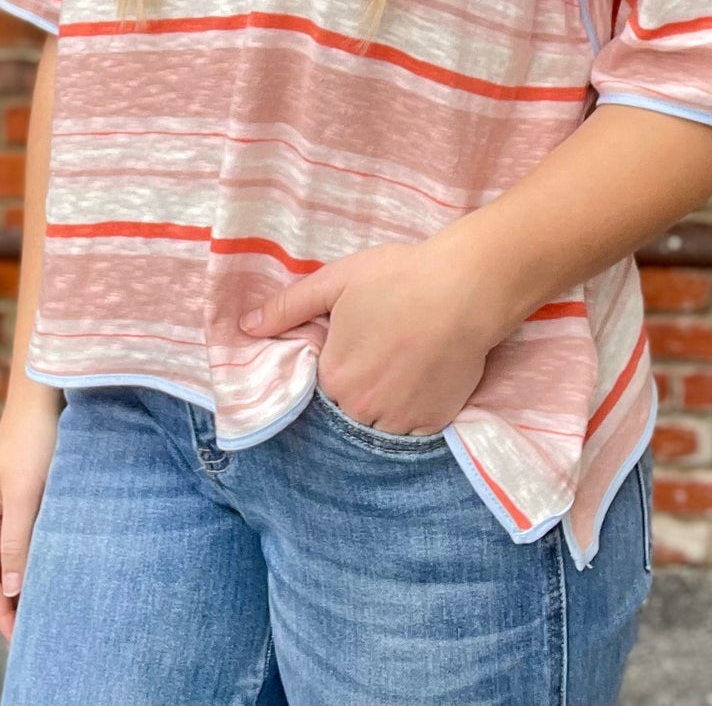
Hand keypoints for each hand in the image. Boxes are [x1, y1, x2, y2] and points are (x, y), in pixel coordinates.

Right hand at [0, 396, 62, 639]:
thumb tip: (9, 591)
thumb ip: (16, 541)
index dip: (1, 612)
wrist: (44, 394)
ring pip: (12, 558)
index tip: (21, 640)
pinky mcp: (25, 498)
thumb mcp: (24, 494)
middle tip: (38, 635)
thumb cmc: (32, 440)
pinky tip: (55, 570)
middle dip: (12, 605)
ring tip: (48, 611)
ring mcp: (5, 508)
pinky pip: (26, 540)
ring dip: (25, 583)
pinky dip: (36, 560)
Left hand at [238, 236, 496, 436]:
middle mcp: (362, 408)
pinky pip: (411, 434)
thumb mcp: (336, 281)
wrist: (465, 289)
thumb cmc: (398, 278)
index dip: (332, 371)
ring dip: (381, 409)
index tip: (349, 352)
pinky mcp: (434, 424)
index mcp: (333, 377)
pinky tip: (418, 384)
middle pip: (346, 413)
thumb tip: (246, 328)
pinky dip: (410, 416)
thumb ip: (288, 307)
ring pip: (377, 427)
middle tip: (377, 358)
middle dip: (355, 392)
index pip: (318, 392)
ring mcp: (400, 421)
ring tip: (397, 374)